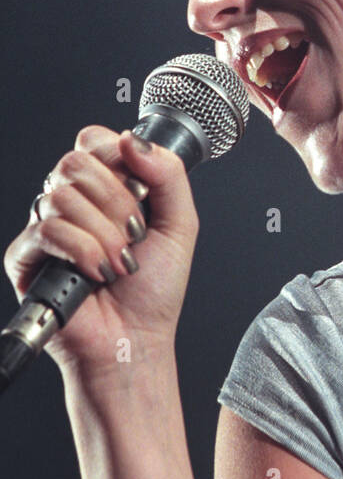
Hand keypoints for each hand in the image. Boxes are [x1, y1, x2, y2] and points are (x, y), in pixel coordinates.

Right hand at [3, 127, 198, 388]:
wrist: (136, 339)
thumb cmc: (155, 289)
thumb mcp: (180, 223)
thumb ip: (168, 174)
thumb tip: (134, 139)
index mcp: (103, 188)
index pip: (93, 141)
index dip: (117, 159)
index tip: (141, 193)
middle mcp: (71, 202)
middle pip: (74, 162)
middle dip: (116, 201)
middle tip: (134, 235)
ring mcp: (46, 227)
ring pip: (62, 196)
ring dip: (104, 234)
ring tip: (119, 263)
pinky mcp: (25, 257)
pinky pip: (46, 230)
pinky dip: (82, 251)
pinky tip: (97, 273)